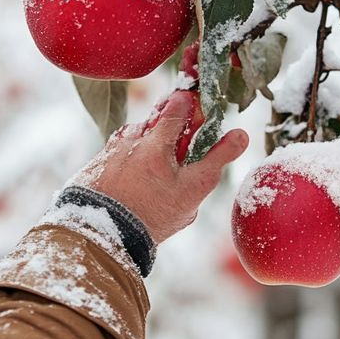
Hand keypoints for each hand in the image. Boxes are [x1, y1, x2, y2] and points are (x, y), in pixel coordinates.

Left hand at [70, 91, 248, 244]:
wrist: (100, 236)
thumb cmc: (151, 213)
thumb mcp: (193, 188)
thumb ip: (218, 158)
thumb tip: (242, 134)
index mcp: (156, 136)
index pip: (179, 102)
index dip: (194, 109)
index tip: (201, 124)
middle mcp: (130, 136)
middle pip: (158, 120)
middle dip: (172, 135)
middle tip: (180, 162)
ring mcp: (111, 149)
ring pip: (139, 140)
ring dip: (151, 152)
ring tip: (156, 183)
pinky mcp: (97, 164)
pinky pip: (121, 156)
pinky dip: (132, 166)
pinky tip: (136, 189)